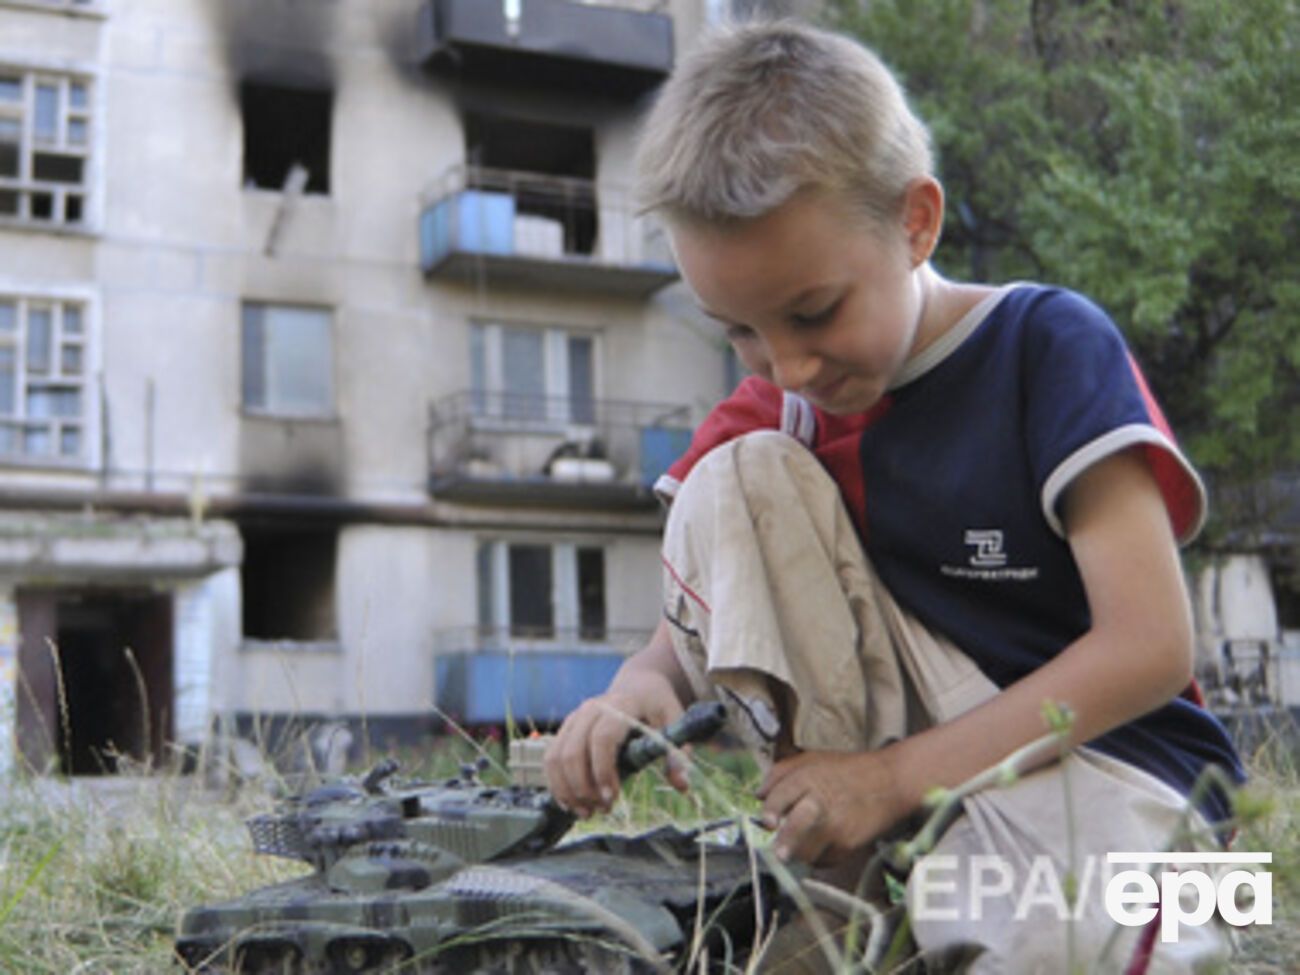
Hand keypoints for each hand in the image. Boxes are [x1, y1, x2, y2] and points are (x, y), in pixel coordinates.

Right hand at [544, 670, 686, 817]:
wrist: (638, 686)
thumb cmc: (657, 706)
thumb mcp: (675, 721)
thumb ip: (677, 752)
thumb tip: (681, 785)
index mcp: (621, 704)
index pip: (603, 738)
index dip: (603, 770)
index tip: (612, 798)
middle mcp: (592, 709)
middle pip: (574, 751)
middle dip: (583, 787)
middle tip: (601, 810)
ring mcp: (575, 718)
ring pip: (556, 756)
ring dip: (567, 790)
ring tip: (586, 812)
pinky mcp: (566, 729)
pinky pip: (551, 758)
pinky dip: (556, 784)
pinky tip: (570, 803)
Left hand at [757, 748, 907, 866]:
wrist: (890, 782)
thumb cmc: (846, 770)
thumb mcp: (812, 760)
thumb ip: (781, 773)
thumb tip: (758, 794)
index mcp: (808, 778)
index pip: (782, 794)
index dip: (771, 809)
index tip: (766, 822)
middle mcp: (821, 802)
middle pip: (796, 825)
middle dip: (784, 841)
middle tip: (777, 853)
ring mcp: (836, 825)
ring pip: (807, 850)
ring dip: (798, 852)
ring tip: (795, 849)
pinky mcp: (849, 845)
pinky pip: (825, 859)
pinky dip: (818, 857)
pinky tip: (821, 845)